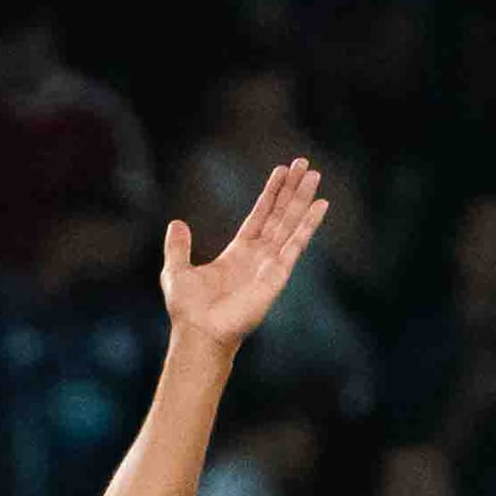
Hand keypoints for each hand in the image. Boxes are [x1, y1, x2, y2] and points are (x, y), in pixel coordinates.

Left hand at [160, 157, 328, 350]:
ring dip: (303, 200)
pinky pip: (296, 244)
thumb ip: (178, 247)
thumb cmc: (189, 310)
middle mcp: (258, 256)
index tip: (282, 171)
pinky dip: (308, 225)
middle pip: (280, 214)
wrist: (200, 332)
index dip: (271, 193)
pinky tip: (320, 206)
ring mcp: (270, 264)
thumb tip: (176, 223)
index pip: (260, 215)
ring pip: (291, 223)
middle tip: (305, 164)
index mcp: (238, 252)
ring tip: (315, 175)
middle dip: (292, 189)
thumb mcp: (176, 270)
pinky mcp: (277, 274)